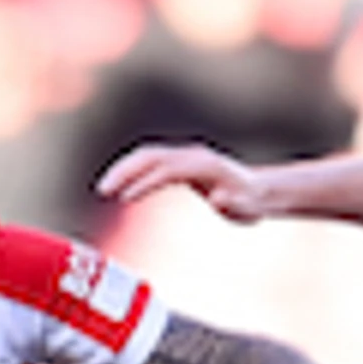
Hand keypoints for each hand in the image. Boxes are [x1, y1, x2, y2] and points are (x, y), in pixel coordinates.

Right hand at [98, 144, 278, 220]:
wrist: (260, 191)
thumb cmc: (252, 202)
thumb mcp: (247, 208)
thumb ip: (233, 203)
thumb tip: (219, 198)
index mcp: (204, 165)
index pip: (166, 170)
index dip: (144, 183)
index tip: (124, 199)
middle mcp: (192, 155)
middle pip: (150, 156)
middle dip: (124, 171)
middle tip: (102, 191)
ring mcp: (185, 156)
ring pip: (147, 155)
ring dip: (123, 169)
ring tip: (103, 190)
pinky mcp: (181, 163)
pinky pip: (151, 161)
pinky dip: (132, 171)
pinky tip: (120, 187)